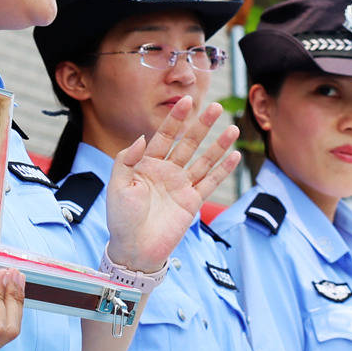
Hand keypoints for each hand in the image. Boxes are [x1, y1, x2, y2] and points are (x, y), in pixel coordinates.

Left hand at [101, 97, 239, 274]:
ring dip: (218, 145)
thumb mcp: (117, 185)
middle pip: (188, 143)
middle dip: (201, 126)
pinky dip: (223, 170)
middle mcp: (167, 172)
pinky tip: (234, 156)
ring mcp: (181, 186)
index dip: (175, 119)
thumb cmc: (122, 218)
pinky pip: (210, 182)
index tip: (185, 101)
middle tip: (214, 107)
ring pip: (203, 160)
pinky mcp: (192, 202)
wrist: (134, 249)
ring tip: (232, 128)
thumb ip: (127, 159)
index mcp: (147, 164)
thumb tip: (142, 137)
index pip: (164, 136)